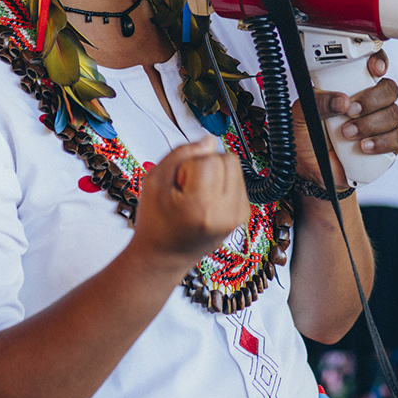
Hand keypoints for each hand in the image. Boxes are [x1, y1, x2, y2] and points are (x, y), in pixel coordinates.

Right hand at [131, 136, 249, 269]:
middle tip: (186, 187)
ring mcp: (238, 216)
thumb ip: (182, 153)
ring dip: (216, 172)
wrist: (164, 256)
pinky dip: (222, 183)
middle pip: (228, 158)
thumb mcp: (154, 180)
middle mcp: (226, 213)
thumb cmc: (155, 222)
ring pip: (235, 166)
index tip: (178, 184)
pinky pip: (237, 180)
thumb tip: (210, 141)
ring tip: (196, 193)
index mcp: (203, 206)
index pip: (210, 158)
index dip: (189, 164)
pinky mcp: (243, 215)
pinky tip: (206, 199)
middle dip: (206, 165)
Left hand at [298, 51, 397, 187]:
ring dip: (371, 124)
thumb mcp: (302, 114)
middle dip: (372, 99)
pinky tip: (364, 147)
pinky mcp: (385, 145)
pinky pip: (396, 139)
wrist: (309, 168)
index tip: (374, 69)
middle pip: (389, 90)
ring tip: (348, 134)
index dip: (379, 63)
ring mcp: (379, 123)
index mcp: (351, 87)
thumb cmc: (307, 135)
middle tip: (351, 110)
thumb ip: (318, 102)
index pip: (374, 67)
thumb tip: (342, 100)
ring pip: (393, 115)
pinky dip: (381, 143)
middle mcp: (369, 103)